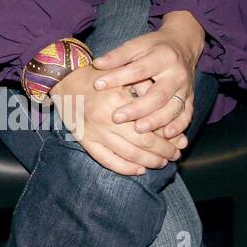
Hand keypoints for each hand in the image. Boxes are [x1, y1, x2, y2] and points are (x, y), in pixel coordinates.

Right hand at [52, 65, 187, 175]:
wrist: (65, 79)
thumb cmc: (98, 77)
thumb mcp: (123, 77)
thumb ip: (145, 92)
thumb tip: (168, 115)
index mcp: (117, 101)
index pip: (151, 125)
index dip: (169, 137)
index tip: (181, 141)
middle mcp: (106, 119)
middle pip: (143, 143)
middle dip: (163, 152)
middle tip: (175, 155)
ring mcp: (94, 132)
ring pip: (128, 155)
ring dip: (149, 162)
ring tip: (162, 163)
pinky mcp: (85, 141)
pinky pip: (107, 161)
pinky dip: (125, 168)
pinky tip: (139, 169)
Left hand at [90, 11, 204, 138]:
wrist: (183, 45)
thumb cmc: (154, 47)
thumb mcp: (137, 44)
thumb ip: (118, 55)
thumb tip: (97, 64)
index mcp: (163, 56)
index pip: (138, 69)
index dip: (117, 77)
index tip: (97, 85)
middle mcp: (177, 74)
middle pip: (158, 94)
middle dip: (138, 108)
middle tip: (117, 118)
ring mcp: (186, 88)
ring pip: (173, 108)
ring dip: (156, 121)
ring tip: (138, 129)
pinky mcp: (191, 99)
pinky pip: (187, 115)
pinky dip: (178, 126)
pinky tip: (166, 135)